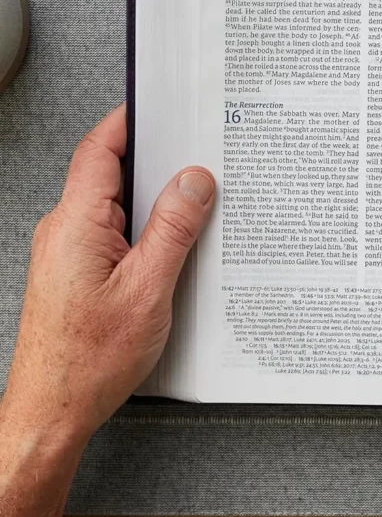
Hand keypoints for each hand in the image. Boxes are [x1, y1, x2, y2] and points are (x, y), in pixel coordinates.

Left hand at [1, 105, 214, 451]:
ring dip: (153, 202)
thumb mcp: (147, 290)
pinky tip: (172, 249)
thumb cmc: (88, 361)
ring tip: (193, 207)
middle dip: (155, 161)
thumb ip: (173, 229)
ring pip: (115, 207)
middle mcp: (65, 232)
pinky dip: (145, 231)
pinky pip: (114, 235)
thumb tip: (193, 181)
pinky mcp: (77, 273)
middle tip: (195, 155)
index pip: (99, 151)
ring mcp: (68, 253)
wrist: (52, 411)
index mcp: (76, 225)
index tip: (160, 105)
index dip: (129, 122)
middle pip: (110, 174)